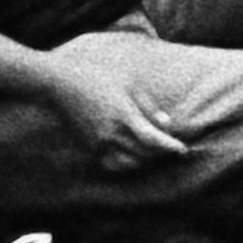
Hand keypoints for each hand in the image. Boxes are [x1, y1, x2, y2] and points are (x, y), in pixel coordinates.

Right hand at [41, 49, 194, 174]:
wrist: (60, 84)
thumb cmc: (96, 77)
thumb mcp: (128, 85)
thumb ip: (149, 106)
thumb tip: (167, 124)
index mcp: (123, 115)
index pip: (152, 140)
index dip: (169, 147)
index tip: (182, 150)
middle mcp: (111, 133)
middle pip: (144, 154)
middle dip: (161, 153)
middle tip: (172, 149)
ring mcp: (98, 142)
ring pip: (129, 163)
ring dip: (144, 160)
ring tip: (154, 153)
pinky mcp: (89, 147)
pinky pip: (112, 164)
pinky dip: (125, 164)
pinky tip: (132, 157)